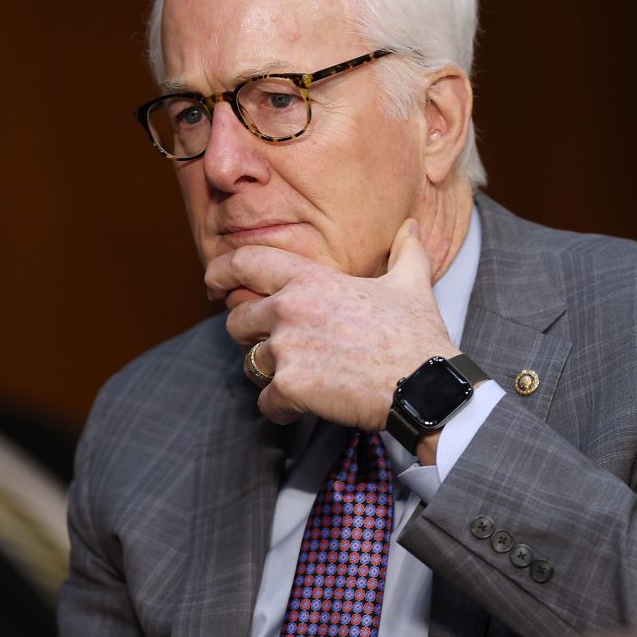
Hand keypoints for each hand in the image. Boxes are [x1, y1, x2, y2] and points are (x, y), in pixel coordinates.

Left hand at [205, 219, 458, 427]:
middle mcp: (290, 310)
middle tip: (272, 345)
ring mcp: (287, 349)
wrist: (423, 386)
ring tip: (298, 379)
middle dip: (247, 334)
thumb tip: (410, 227)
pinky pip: (265, 402)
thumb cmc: (416, 336)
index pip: (246, 262)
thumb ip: (406, 252)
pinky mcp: (289, 387)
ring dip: (269, 374)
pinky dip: (280, 409)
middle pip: (236, 320)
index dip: (221, 271)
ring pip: (250, 364)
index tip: (213, 282)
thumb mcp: (411, 285)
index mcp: (311, 280)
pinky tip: (302, 408)